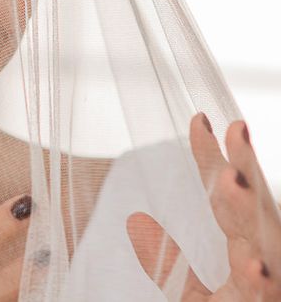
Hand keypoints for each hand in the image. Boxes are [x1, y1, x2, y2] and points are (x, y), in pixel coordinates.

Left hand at [130, 115, 280, 299]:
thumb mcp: (193, 296)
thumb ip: (168, 259)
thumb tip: (134, 219)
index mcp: (243, 247)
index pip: (224, 194)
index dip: (212, 156)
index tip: (199, 119)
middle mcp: (262, 260)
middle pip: (255, 207)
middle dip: (247, 167)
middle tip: (235, 127)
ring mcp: (270, 285)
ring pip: (267, 245)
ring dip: (252, 212)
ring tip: (231, 179)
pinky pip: (266, 293)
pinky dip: (262, 278)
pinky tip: (252, 261)